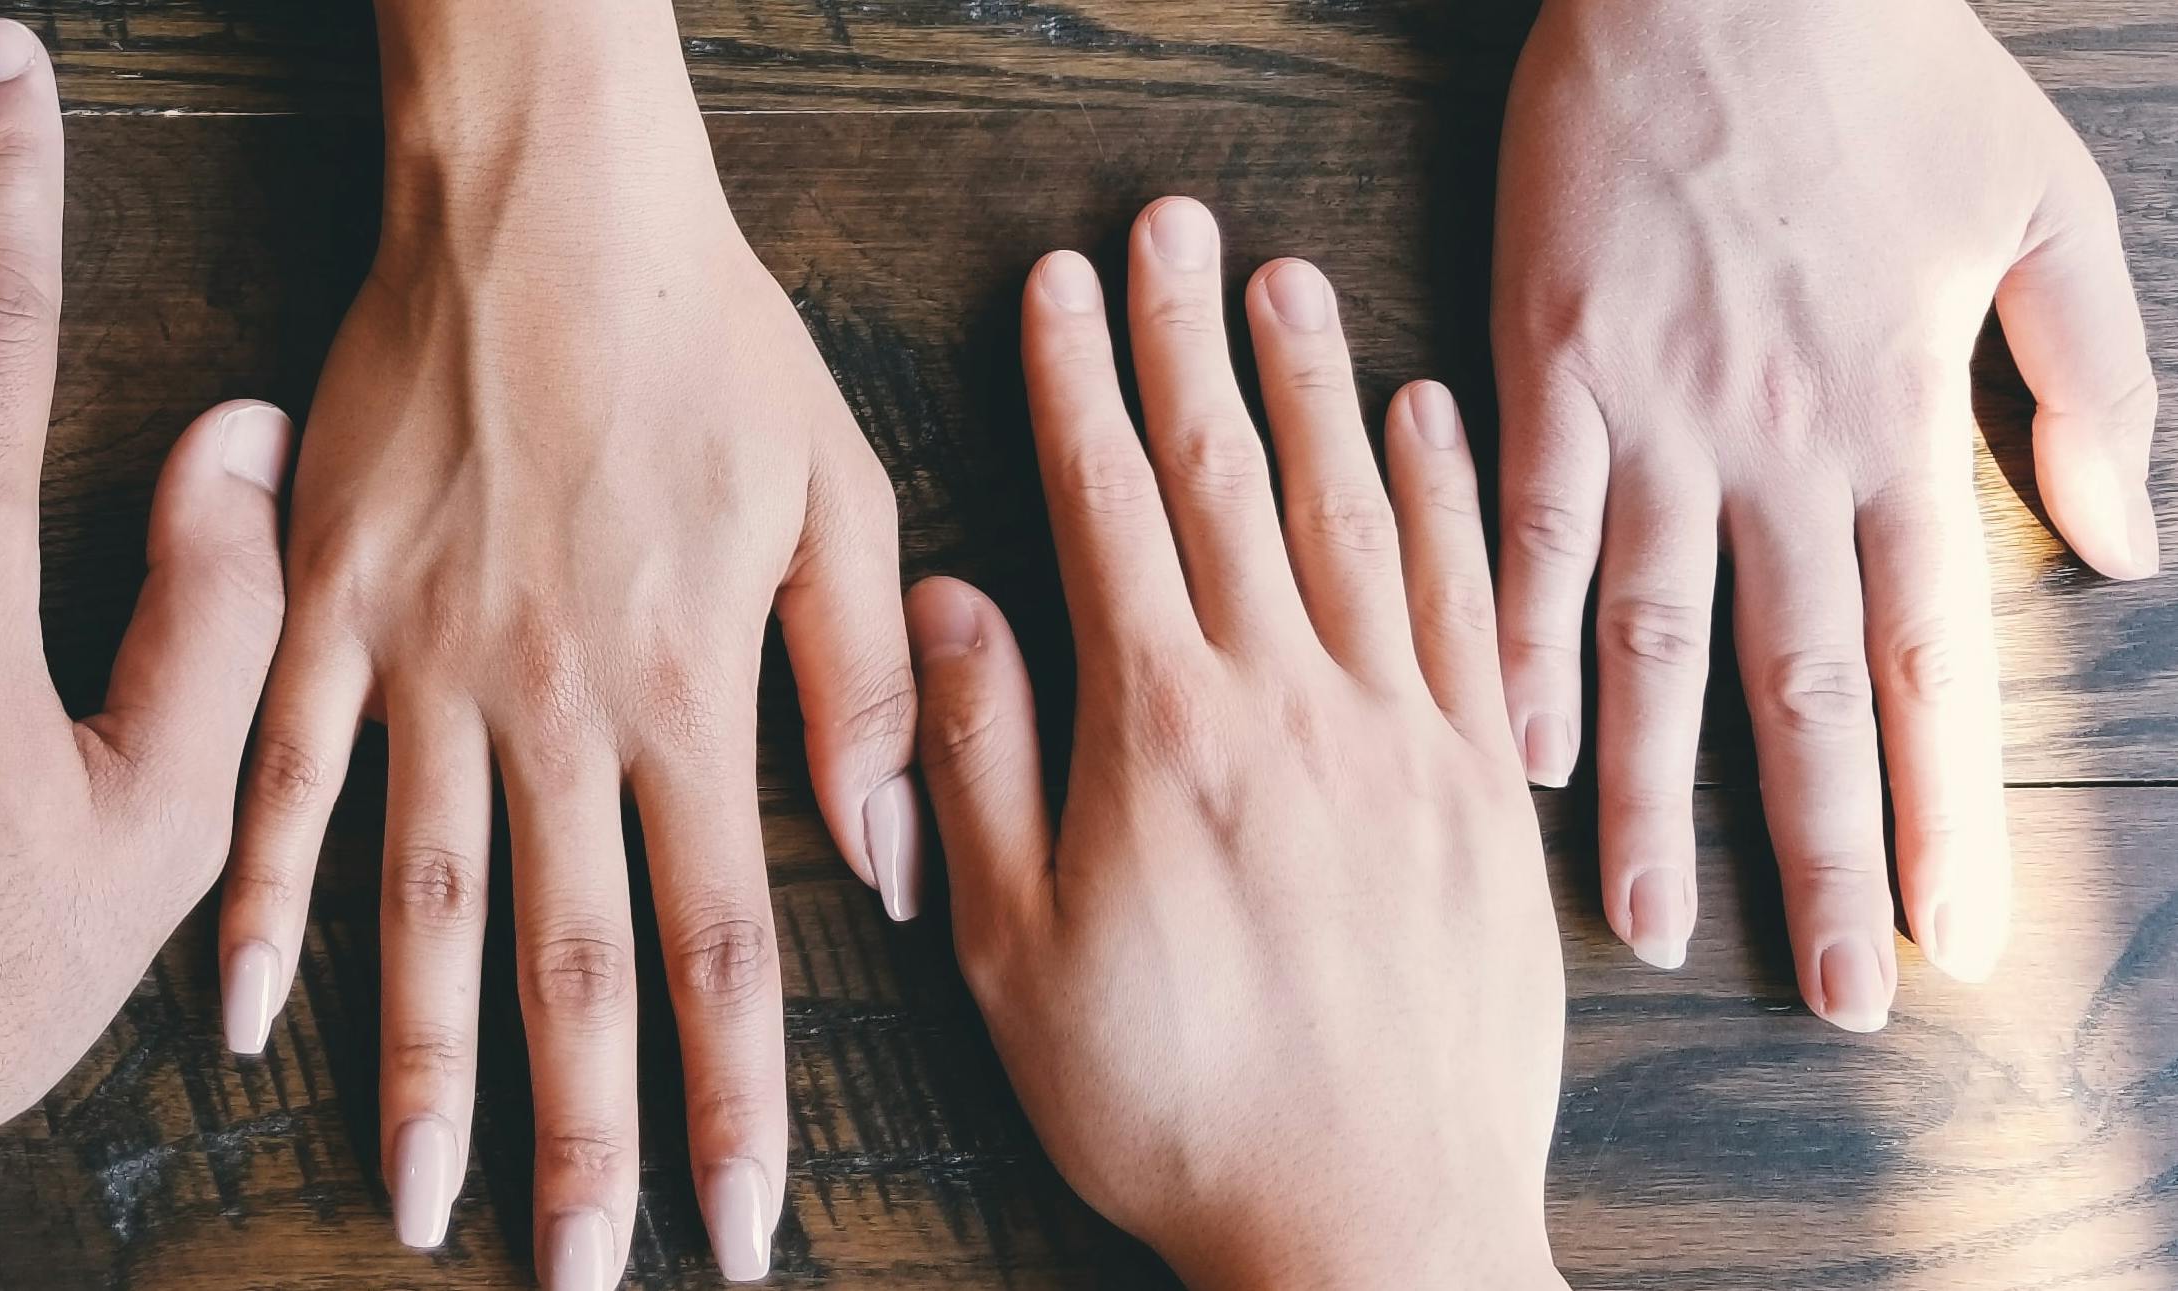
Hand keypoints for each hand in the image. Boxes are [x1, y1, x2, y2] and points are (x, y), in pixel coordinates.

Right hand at [206, 3, 914, 1281]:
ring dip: (422, 1068)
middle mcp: (554, 706)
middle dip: (583, 1137)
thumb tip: (888, 871)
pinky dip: (261, 903)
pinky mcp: (325, 610)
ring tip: (421, 1201)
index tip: (738, 1231)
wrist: (538, 197)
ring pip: (420, 907)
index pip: (722, 946)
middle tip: (581, 1275)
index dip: (733, 1105)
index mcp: (688, 690)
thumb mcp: (839, 492)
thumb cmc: (706, 336)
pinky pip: (282, 780)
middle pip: (571, 964)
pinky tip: (242, 1018)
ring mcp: (424, 665)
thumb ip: (864, 690)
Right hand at [922, 205, 1565, 1289]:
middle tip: (1174, 231)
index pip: (1108, 512)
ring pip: (1358, 519)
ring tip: (1288, 286)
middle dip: (1190, 343)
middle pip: (1233, 481)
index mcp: (1162, 736)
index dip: (1076, 385)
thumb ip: (975, 763)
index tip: (1059, 287)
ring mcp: (1406, 741)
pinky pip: (1473, 608)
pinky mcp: (1484, 794)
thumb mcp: (1012, 952)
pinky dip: (1450, 501)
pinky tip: (1429, 427)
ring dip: (1317, 389)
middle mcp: (1294, 707)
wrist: (1374, 1229)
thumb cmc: (1173, 1110)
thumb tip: (946, 602)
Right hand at [1493, 0, 2159, 1024]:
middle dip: (1821, 854)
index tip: (1957, 936)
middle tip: (1834, 995)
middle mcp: (1776, 446)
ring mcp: (1650, 415)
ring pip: (1653, 640)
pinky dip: (1518, 646)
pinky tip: (1512, 752)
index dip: (1945, 807)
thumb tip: (2131, 542)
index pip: (1927, 655)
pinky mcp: (1546, 367)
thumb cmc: (1883, 72)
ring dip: (1651, 796)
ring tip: (1645, 927)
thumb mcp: (2045, 207)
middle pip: (1796, 688)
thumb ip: (2093, 381)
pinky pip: (1527, 533)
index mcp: (1897, 420)